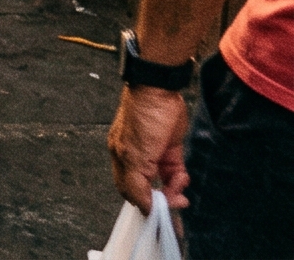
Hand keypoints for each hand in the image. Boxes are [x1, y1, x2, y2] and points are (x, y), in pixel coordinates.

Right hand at [109, 84, 191, 211]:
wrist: (159, 90)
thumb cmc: (142, 115)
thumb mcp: (135, 155)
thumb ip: (136, 183)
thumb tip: (142, 206)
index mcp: (121, 158)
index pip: (130, 191)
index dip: (145, 204)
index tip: (160, 214)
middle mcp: (135, 158)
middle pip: (148, 189)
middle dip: (162, 200)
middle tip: (176, 204)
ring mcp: (153, 153)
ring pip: (163, 182)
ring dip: (173, 188)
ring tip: (181, 185)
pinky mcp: (169, 148)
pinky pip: (174, 170)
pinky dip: (180, 178)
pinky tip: (183, 175)